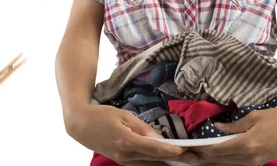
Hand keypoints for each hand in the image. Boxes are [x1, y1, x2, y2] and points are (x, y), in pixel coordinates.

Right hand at [66, 104, 202, 165]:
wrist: (80, 125)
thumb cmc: (102, 115)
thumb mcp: (124, 115)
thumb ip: (142, 128)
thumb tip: (159, 138)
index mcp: (126, 142)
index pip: (153, 148)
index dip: (170, 150)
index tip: (184, 150)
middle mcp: (126, 155)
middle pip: (155, 159)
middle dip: (176, 160)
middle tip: (196, 158)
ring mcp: (123, 161)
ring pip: (150, 165)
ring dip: (168, 163)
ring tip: (188, 160)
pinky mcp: (122, 161)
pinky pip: (143, 164)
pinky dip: (156, 162)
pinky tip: (168, 160)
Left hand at [189, 105, 276, 165]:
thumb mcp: (254, 116)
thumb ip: (233, 125)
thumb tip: (216, 128)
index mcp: (246, 144)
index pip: (217, 150)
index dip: (202, 148)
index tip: (190, 145)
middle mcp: (248, 158)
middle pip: (219, 161)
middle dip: (202, 157)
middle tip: (188, 153)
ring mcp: (254, 163)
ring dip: (211, 162)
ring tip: (198, 157)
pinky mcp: (257, 164)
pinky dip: (223, 163)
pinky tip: (216, 159)